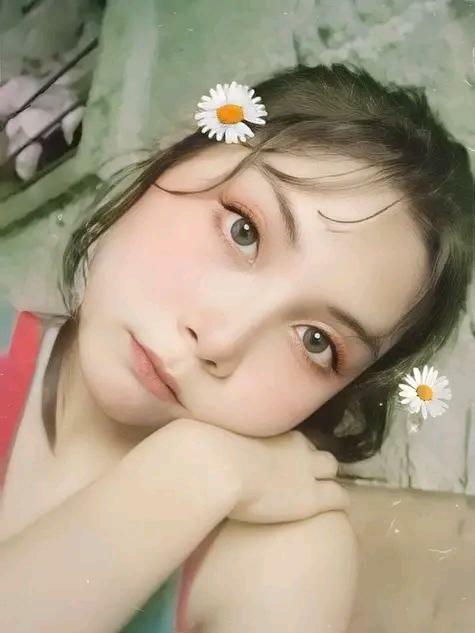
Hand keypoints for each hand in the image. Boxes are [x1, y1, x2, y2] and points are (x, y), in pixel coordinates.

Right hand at [161, 418, 349, 524]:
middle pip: (317, 452)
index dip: (293, 453)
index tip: (284, 464)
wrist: (216, 466)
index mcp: (275, 432)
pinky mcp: (312, 498)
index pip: (295, 440)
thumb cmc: (206, 447)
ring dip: (328, 481)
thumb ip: (215, 435)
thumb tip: (193, 431)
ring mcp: (306, 471)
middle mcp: (296, 448)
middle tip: (305, 480)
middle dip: (316, 465)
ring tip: (322, 494)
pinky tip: (335, 511)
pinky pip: (340, 498)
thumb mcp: (213, 435)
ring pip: (332, 471)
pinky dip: (339, 502)